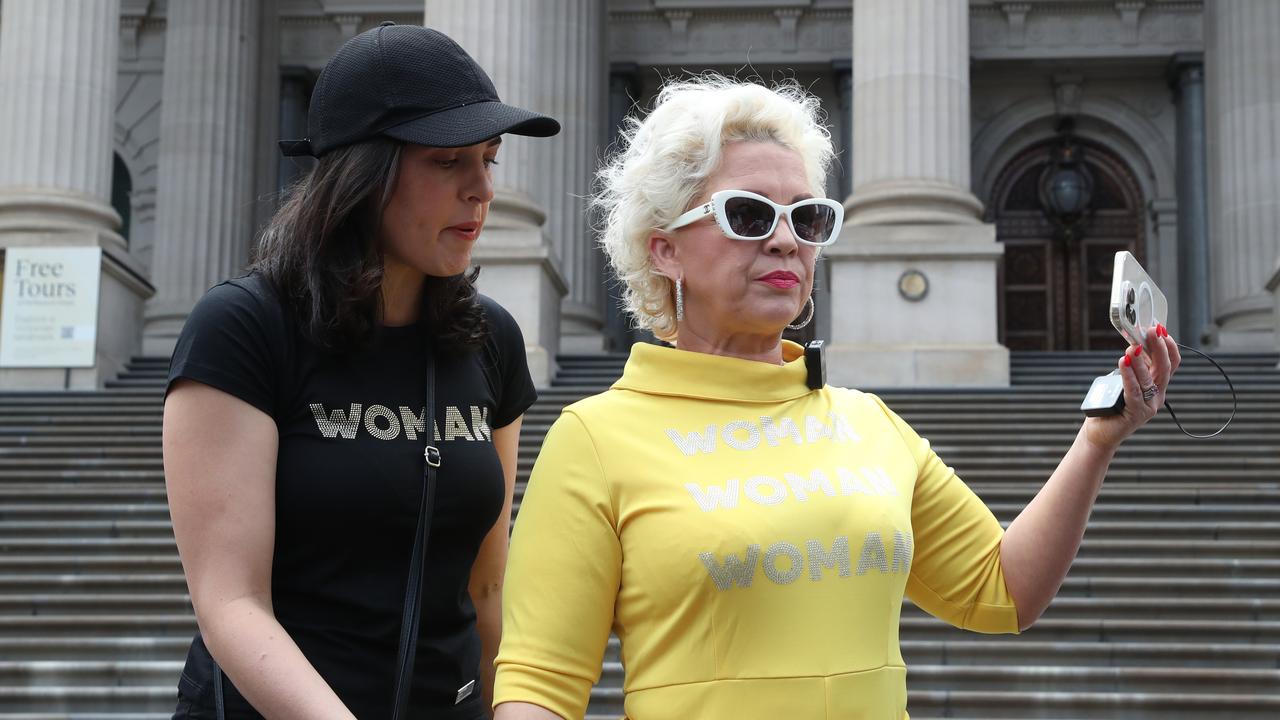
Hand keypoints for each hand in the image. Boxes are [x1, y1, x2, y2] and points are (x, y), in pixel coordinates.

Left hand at [1084, 323, 1181, 451]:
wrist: (1100, 432)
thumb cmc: (1111, 404)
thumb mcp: (1124, 379)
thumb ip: (1133, 365)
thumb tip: (1135, 342)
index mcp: (1158, 385)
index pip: (1172, 363)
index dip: (1169, 345)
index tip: (1161, 329)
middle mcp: (1158, 395)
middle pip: (1164, 368)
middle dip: (1158, 347)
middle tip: (1151, 331)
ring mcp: (1150, 405)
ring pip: (1149, 378)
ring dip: (1140, 360)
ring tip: (1132, 346)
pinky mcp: (1137, 412)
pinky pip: (1134, 390)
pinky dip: (1128, 375)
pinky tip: (1123, 362)